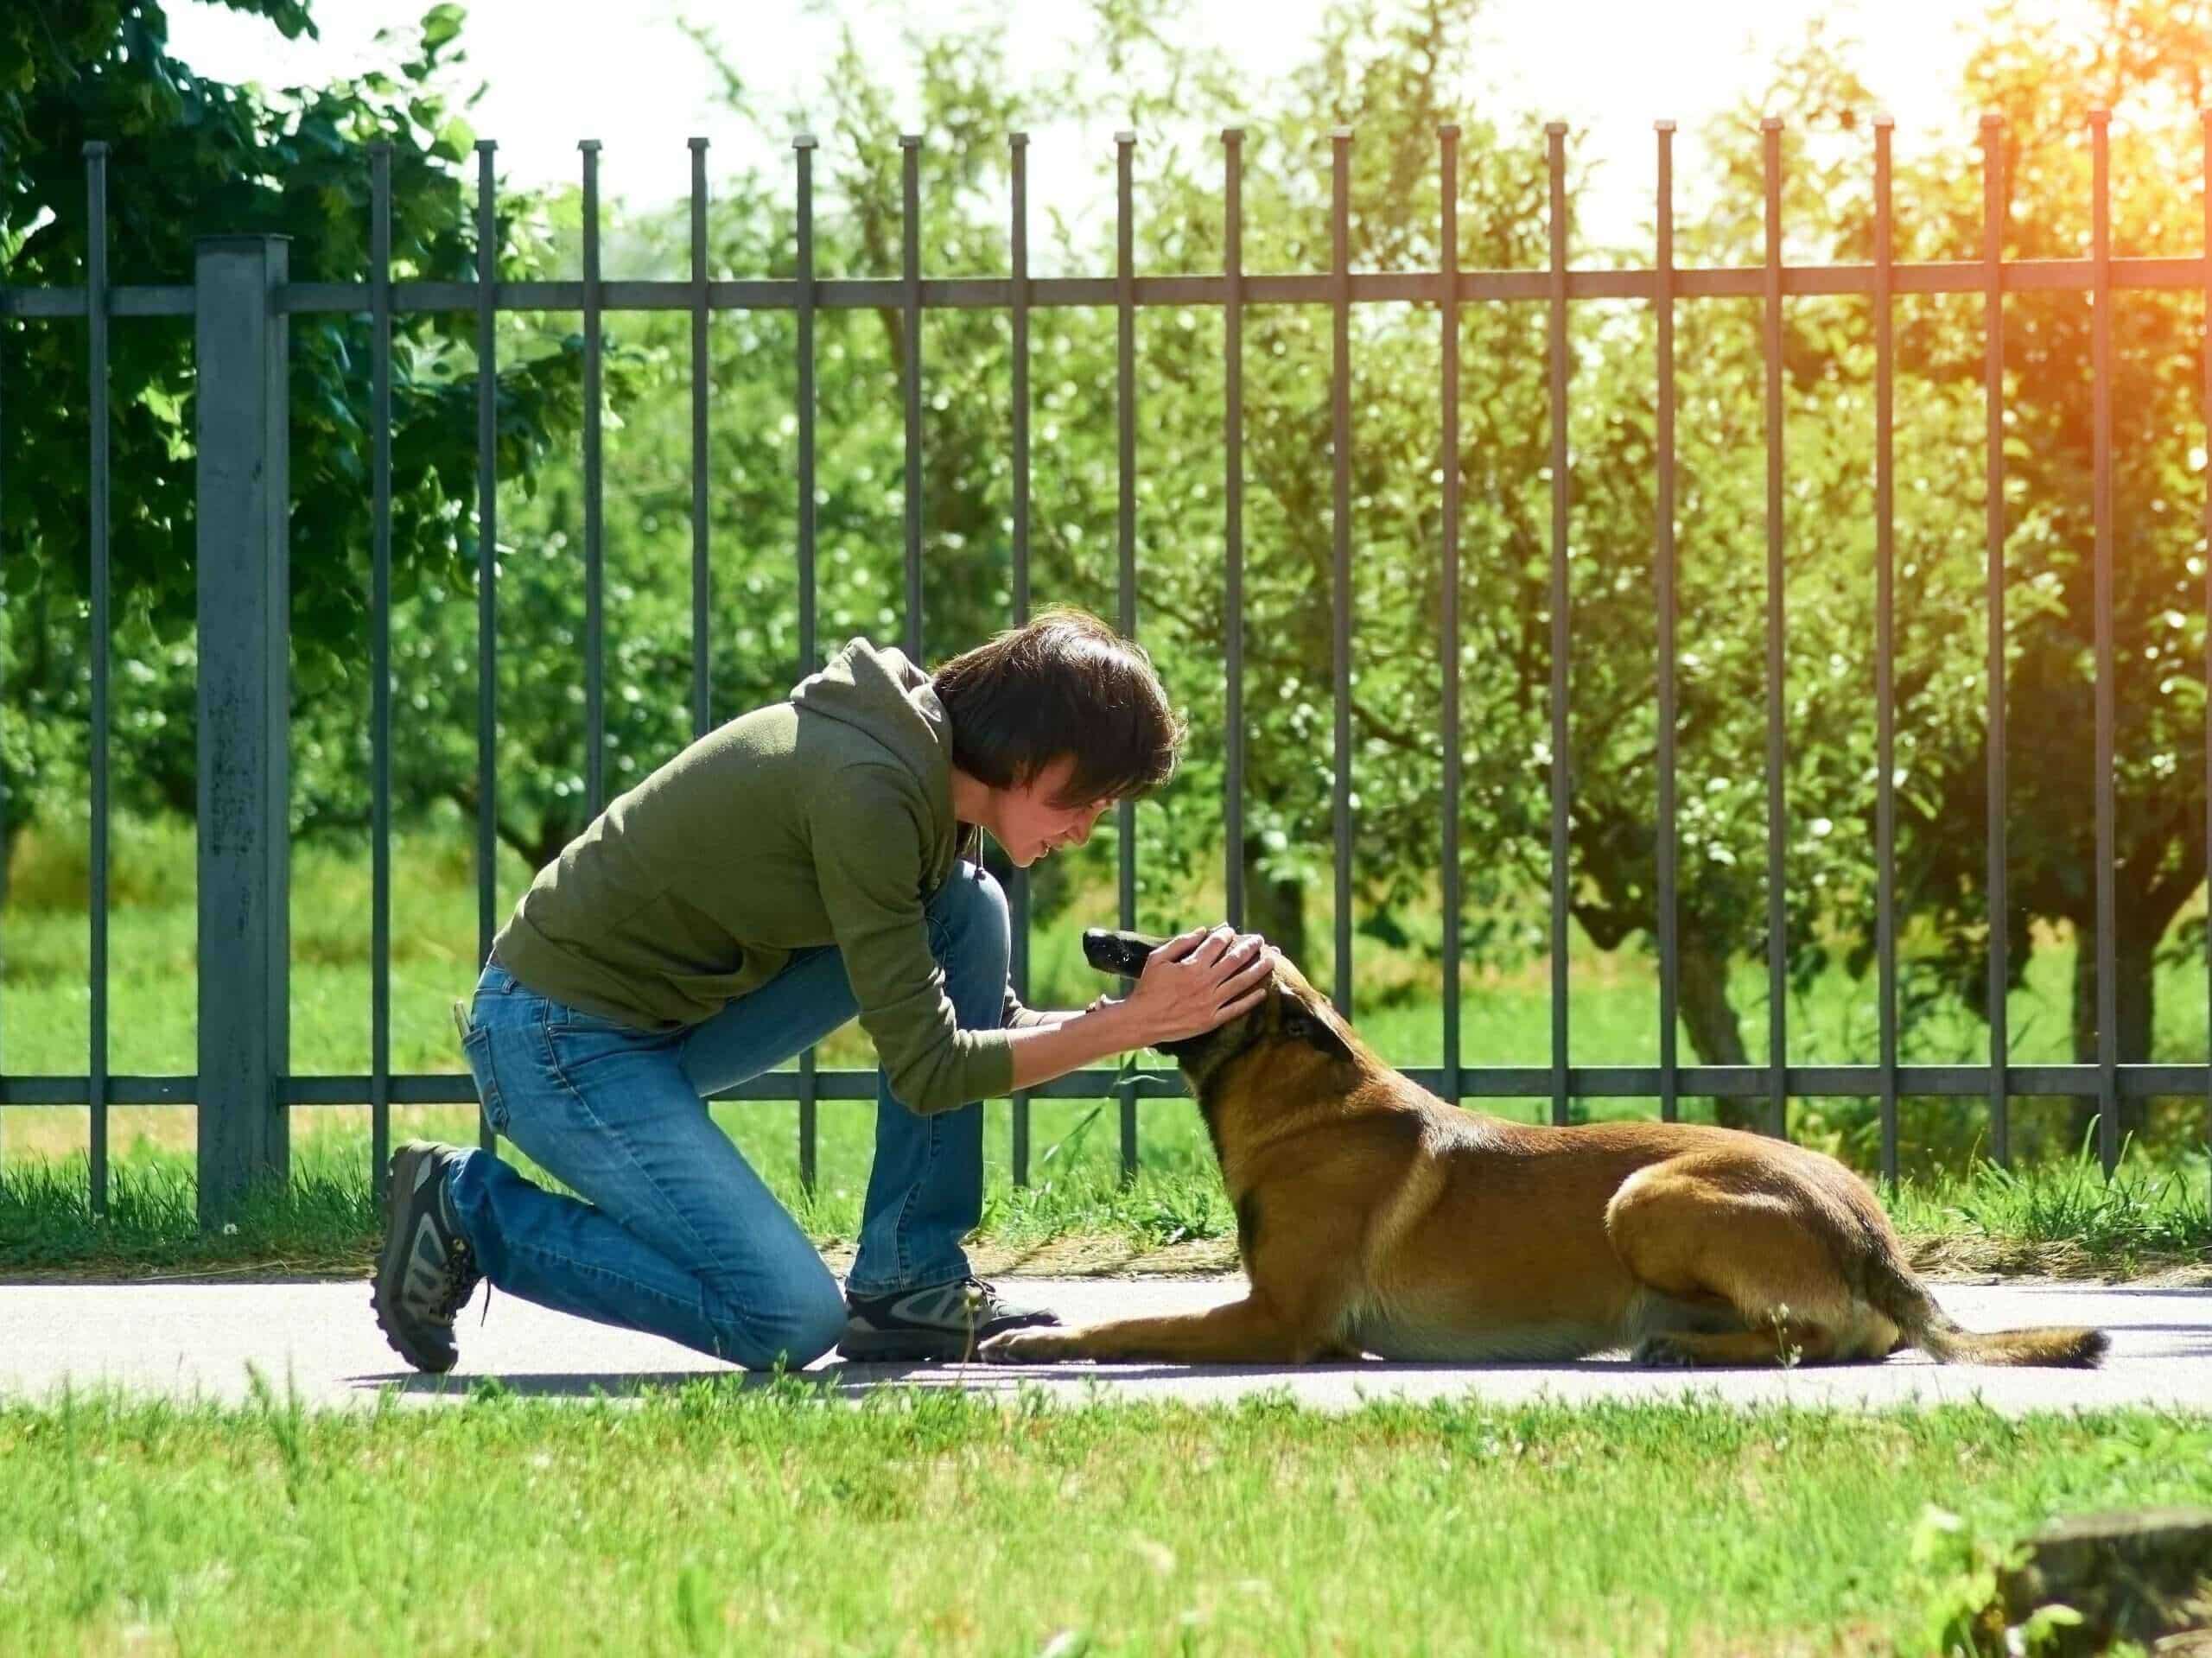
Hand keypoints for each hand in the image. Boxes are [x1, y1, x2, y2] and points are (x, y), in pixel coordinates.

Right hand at [1109, 924, 1274, 1049]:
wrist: (1142, 1020)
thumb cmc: (1148, 987)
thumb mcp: (1158, 959)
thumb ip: (1181, 943)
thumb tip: (1203, 930)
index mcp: (1192, 966)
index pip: (1216, 945)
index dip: (1226, 935)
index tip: (1231, 931)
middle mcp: (1205, 982)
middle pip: (1234, 960)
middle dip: (1250, 947)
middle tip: (1260, 940)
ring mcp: (1210, 1002)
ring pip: (1241, 982)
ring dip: (1258, 969)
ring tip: (1271, 959)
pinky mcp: (1211, 1019)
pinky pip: (1236, 1008)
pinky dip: (1251, 1000)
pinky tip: (1262, 992)